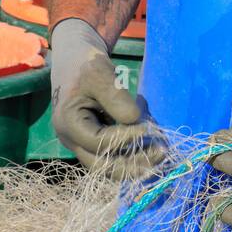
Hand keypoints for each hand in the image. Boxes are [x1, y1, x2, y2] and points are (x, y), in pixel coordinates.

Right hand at [49, 19, 162, 178]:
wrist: (77, 63)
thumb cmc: (86, 65)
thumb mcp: (99, 73)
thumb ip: (115, 96)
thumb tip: (135, 121)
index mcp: (68, 123)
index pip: (99, 142)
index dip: (126, 139)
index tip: (148, 128)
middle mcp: (72, 140)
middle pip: (102, 166)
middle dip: (134, 164)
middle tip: (162, 152)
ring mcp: (82, 145)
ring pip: (110, 167)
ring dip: (136, 164)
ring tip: (161, 151)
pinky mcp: (95, 144)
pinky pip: (114, 158)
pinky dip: (133, 155)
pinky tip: (152, 144)